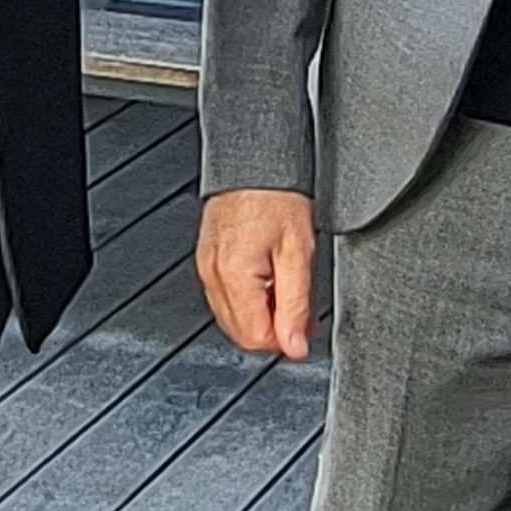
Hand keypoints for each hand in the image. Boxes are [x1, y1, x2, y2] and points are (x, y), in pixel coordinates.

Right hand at [198, 188, 320, 360]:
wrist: (254, 163)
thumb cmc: (276, 198)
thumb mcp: (298, 254)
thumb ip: (296, 306)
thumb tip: (294, 346)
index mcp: (233, 275)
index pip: (255, 337)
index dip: (285, 339)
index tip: (304, 326)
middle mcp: (212, 275)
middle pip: (240, 333)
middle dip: (272, 329)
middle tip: (298, 308)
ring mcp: (205, 269)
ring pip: (232, 319)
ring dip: (260, 314)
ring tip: (283, 285)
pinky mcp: (206, 261)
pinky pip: (225, 298)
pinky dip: (248, 299)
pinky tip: (266, 278)